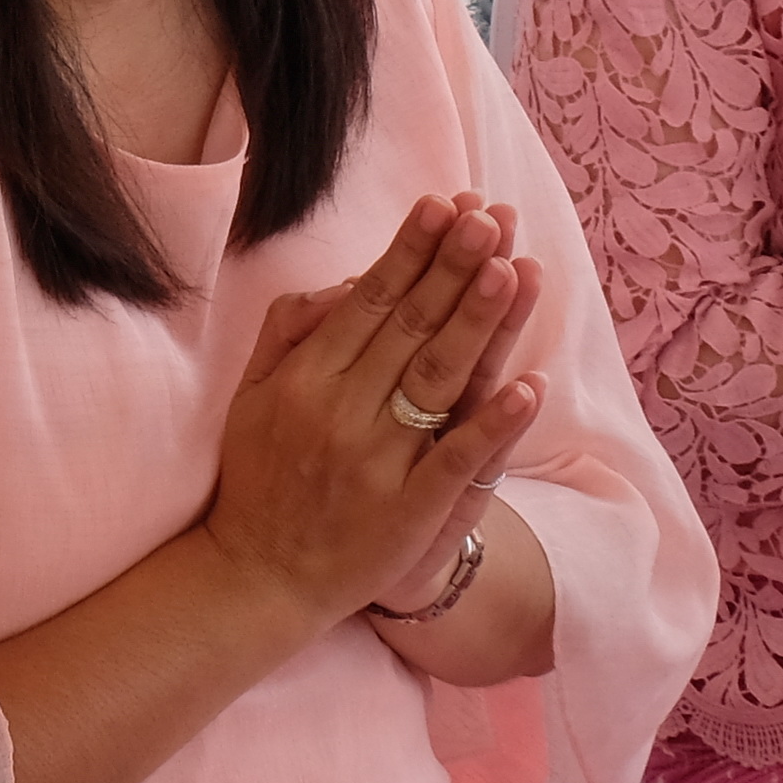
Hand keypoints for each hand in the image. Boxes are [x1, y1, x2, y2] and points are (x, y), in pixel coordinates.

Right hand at [201, 195, 548, 625]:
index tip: (446, 207)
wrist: (259, 575)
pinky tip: (529, 385)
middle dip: (453, 269)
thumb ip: (290, 333)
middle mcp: (340, 413)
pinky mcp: (409, 510)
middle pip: (409, 329)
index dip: (410, 253)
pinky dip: (494, 423)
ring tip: (512, 270)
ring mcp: (378, 462)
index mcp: (304, 380)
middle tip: (491, 218)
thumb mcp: (253, 396)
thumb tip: (345, 283)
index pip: (368, 303)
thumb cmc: (259, 477)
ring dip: (477, 324)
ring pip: (437, 381)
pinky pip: (458, 460)